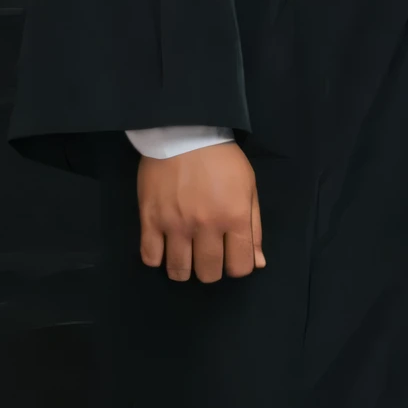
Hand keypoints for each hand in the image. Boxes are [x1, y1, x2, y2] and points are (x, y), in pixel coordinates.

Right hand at [136, 142, 263, 282]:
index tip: (231, 258)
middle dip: (211, 271)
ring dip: (184, 270)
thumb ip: (254, 227)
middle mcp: (206, 225)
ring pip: (178, 270)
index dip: (238, 268)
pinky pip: (150, 257)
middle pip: (208, 273)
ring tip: (186, 257)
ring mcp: (175, 224)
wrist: (185, 133)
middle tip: (207, 257)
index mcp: (234, 216)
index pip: (240, 267)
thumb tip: (257, 263)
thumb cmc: (222, 159)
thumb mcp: (248, 188)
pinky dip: (158, 259)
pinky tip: (164, 248)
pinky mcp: (150, 219)